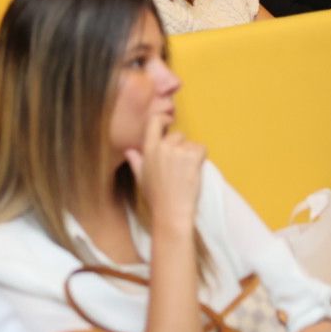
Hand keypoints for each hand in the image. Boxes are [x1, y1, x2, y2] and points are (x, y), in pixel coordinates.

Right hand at [125, 115, 203, 236]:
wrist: (171, 212)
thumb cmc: (156, 197)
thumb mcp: (141, 178)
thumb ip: (136, 162)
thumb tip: (129, 151)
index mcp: (148, 149)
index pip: (154, 121)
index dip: (163, 119)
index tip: (168, 121)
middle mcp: (162, 146)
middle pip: (177, 135)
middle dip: (181, 147)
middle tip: (180, 167)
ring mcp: (178, 151)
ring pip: (191, 144)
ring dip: (191, 155)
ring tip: (185, 174)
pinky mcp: (192, 157)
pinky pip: (201, 149)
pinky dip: (201, 159)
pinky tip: (194, 172)